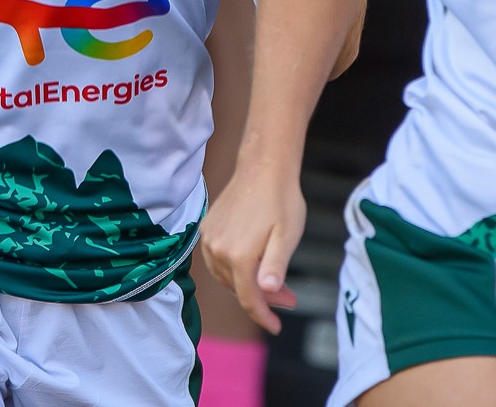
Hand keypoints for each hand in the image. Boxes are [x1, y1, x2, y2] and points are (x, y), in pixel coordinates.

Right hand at [200, 160, 304, 332]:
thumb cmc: (281, 201)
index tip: (277, 327)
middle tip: (288, 297)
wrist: (263, 168)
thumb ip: (275, 267)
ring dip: (247, 284)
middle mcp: (217, 250)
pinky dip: (234, 270)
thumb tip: (265, 292)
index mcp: (238, 255)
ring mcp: (209, 239)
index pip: (248, 298)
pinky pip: (218, 261)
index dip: (263, 316)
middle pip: (238, 288)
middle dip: (262, 298)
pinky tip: (252, 264)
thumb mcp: (287, 236)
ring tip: (273, 283)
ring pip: (226, 277)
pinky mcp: (207, 229)